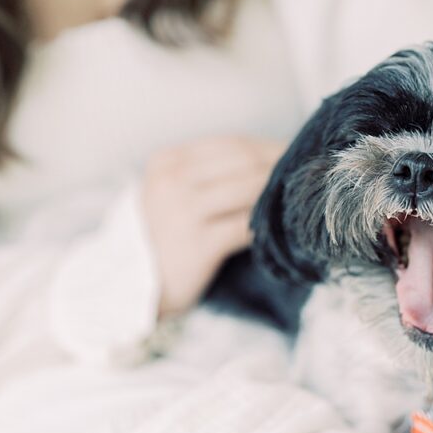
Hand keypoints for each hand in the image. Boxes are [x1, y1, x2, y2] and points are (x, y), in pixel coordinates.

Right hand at [142, 135, 284, 318]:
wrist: (126, 287)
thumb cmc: (161, 237)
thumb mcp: (170, 193)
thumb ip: (207, 174)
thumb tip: (269, 156)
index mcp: (165, 162)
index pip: (229, 144)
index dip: (266, 147)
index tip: (293, 152)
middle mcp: (171, 181)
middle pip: (242, 161)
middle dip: (278, 163)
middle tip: (306, 171)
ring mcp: (182, 212)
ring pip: (248, 188)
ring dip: (277, 190)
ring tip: (297, 196)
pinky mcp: (197, 245)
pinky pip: (245, 226)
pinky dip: (266, 223)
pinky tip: (281, 226)